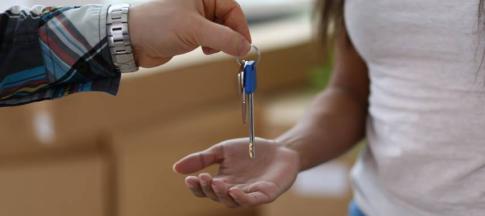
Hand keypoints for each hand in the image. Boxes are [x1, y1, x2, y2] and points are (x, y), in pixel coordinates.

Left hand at [129, 0, 251, 67]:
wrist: (131, 41)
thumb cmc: (157, 25)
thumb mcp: (195, 30)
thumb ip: (224, 38)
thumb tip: (245, 47)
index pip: (233, 9)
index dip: (240, 28)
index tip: (244, 46)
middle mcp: (200, 2)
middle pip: (228, 20)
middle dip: (229, 37)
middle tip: (230, 51)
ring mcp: (195, 17)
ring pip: (220, 31)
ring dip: (220, 43)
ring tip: (209, 49)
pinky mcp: (190, 31)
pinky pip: (210, 38)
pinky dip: (211, 46)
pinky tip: (202, 50)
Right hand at [173, 138, 299, 207]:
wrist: (279, 148)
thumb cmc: (250, 151)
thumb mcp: (222, 151)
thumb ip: (201, 159)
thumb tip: (175, 168)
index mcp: (221, 182)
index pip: (204, 190)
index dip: (196, 187)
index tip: (189, 178)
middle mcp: (233, 191)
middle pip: (216, 197)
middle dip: (208, 189)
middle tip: (204, 177)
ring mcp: (249, 194)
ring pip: (232, 202)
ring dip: (223, 195)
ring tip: (217, 183)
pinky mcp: (265, 194)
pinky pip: (252, 201)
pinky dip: (242, 198)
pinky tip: (234, 190)